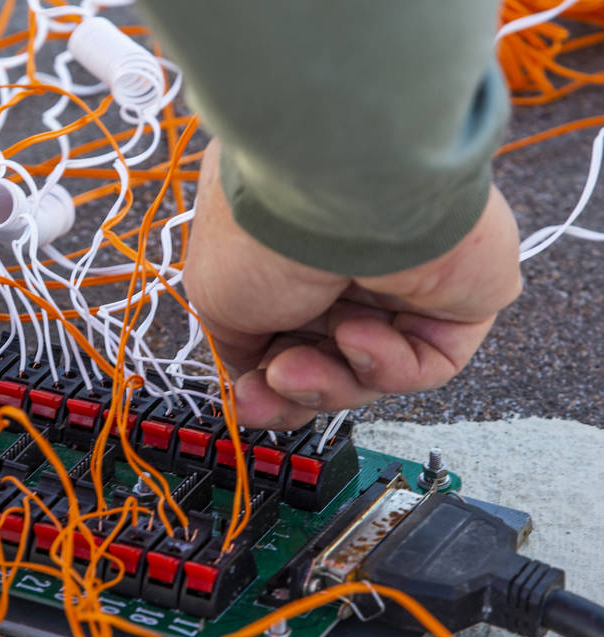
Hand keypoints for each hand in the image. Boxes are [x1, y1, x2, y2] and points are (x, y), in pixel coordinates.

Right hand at [183, 139, 521, 428]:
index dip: (265, 372)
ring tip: (298, 369)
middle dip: (296, 385)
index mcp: (288, 237)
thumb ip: (239, 342)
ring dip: (332, 380)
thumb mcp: (217, 298)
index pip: (284, 323)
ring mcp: (405, 271)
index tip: (249, 397)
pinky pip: (425, 360)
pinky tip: (360, 335)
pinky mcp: (460, 293)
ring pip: (372, 363)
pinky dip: (387, 364)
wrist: (330, 198)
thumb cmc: (261, 231)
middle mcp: (346, 251)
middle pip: (327, 352)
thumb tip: (254, 377)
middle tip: (273, 389)